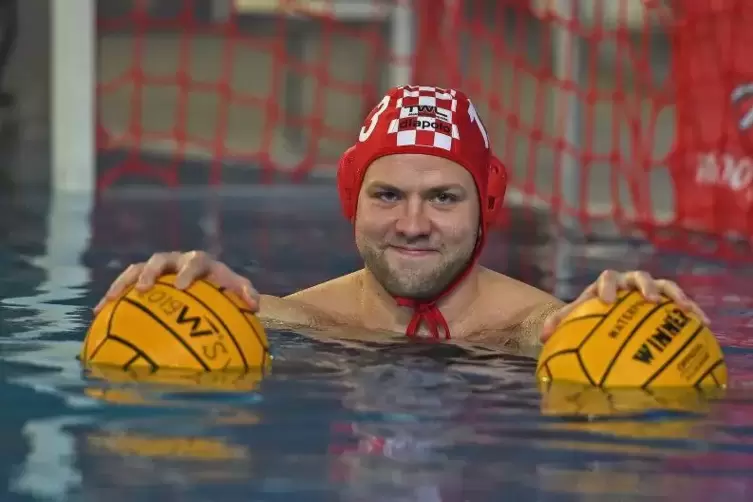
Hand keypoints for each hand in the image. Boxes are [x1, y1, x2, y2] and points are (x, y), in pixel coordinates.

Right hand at [93, 251, 259, 313]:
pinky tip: (98, 314)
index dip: (188, 271)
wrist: (208, 285)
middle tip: (145, 288)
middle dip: (152, 273)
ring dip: (124, 283)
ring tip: (111, 299)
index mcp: (201, 262)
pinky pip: (124, 286)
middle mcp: (176, 261)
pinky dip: (111, 298)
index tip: (183, 286)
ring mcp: (157, 269)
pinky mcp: (142, 279)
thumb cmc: (223, 289)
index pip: (196, 261)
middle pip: (160, 260)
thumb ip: (245, 293)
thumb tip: (255, 304)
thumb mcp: (236, 290)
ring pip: (137, 269)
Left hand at [540, 270, 709, 340]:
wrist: (604, 313)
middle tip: (647, 299)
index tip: (608, 300)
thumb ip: (558, 324)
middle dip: (643, 286)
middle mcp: (628, 282)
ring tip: (686, 309)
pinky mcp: (665, 299)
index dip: (608, 287)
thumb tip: (543, 338)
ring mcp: (648, 289)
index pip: (606, 279)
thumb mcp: (573, 318)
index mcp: (605, 284)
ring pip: (663, 285)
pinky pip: (680, 302)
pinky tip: (705, 324)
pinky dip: (692, 310)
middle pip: (637, 277)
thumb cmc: (588, 316)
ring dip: (675, 295)